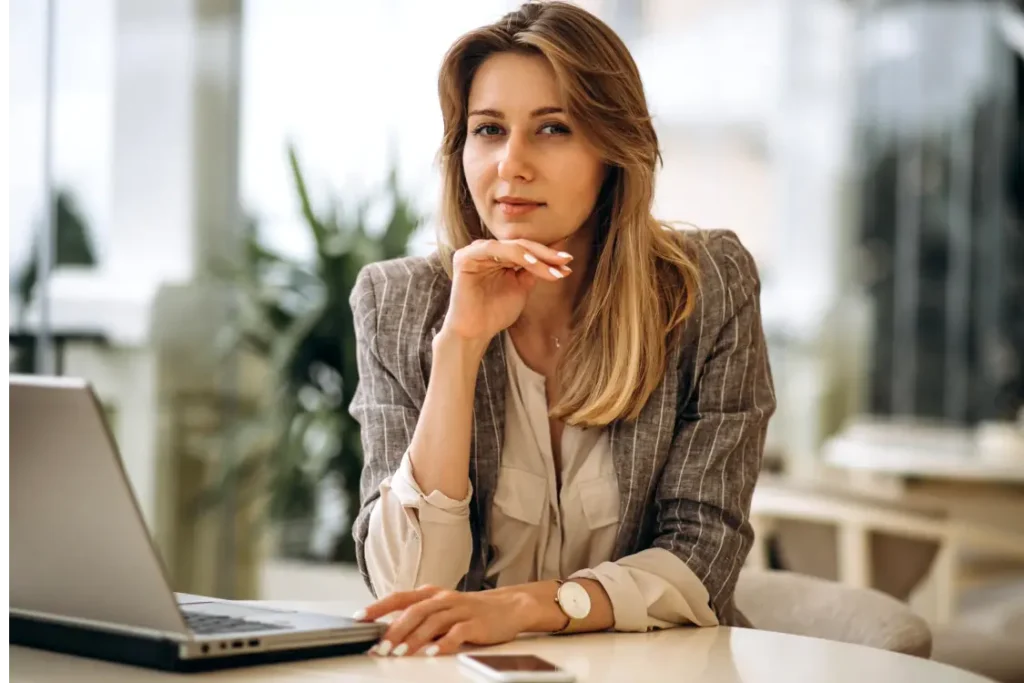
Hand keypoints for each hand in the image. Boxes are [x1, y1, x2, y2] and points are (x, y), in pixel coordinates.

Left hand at [355, 585, 530, 656]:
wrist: (509, 606)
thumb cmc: (470, 610)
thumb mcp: (441, 609)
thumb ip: (418, 617)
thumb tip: (387, 632)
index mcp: (431, 594)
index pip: (399, 598)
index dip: (378, 606)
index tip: (359, 618)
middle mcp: (444, 598)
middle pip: (414, 611)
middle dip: (394, 630)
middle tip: (380, 647)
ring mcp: (460, 609)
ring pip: (432, 622)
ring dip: (414, 639)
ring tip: (399, 653)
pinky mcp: (476, 623)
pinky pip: (457, 633)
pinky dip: (443, 644)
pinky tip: (432, 653)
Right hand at [444, 239, 572, 343]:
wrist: (476, 332)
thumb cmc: (495, 312)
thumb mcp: (521, 288)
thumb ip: (533, 272)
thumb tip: (557, 260)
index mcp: (499, 255)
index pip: (527, 250)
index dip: (548, 255)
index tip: (568, 262)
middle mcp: (487, 250)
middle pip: (522, 245)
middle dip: (546, 254)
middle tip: (566, 260)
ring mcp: (475, 251)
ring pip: (512, 247)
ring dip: (535, 256)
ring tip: (553, 268)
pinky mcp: (466, 257)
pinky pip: (494, 249)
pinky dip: (515, 254)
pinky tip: (532, 263)